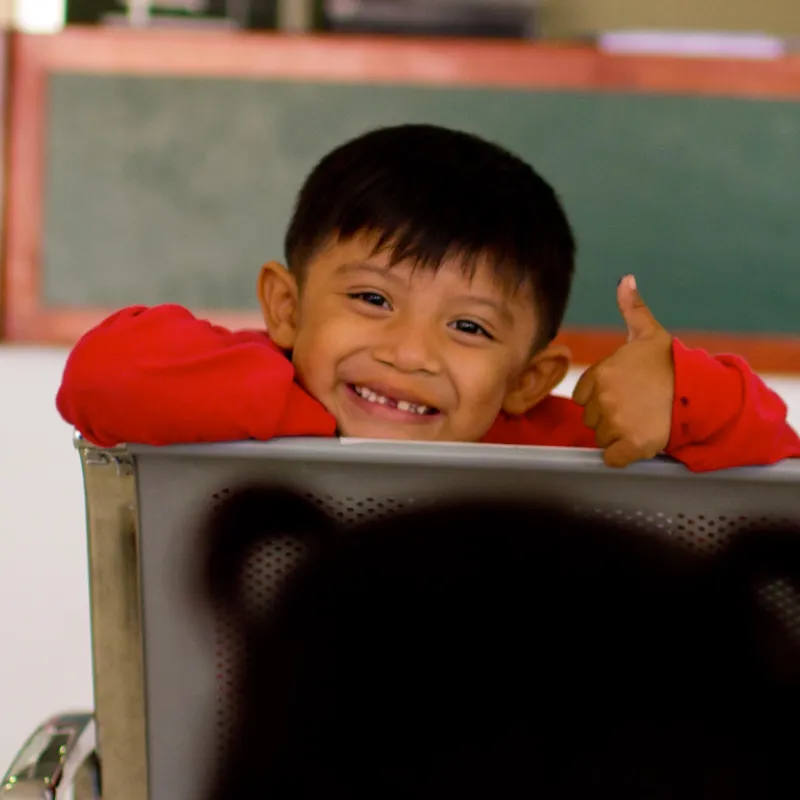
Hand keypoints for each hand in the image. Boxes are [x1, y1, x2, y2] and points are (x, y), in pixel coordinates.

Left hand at [572, 275, 673, 467]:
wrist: (701, 391)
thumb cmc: (671, 363)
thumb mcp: (648, 333)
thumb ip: (631, 308)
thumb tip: (625, 279)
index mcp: (599, 374)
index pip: (583, 397)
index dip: (602, 398)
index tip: (625, 394)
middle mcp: (603, 398)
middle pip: (592, 419)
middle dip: (610, 417)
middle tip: (636, 408)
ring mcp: (616, 422)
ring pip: (602, 438)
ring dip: (618, 436)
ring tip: (642, 421)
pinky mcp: (630, 445)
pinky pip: (612, 458)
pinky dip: (622, 456)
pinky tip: (639, 442)